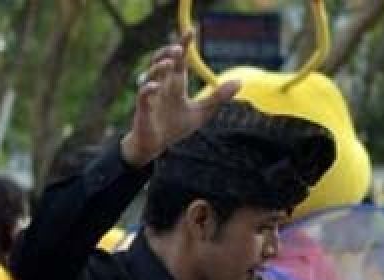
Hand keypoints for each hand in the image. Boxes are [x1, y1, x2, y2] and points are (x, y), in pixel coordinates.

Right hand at [120, 30, 239, 167]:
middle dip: (168, 53)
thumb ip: (218, 97)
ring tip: (169, 62)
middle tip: (179, 49)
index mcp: (175, 83)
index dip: (184, 45)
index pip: (179, 60)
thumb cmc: (175, 125)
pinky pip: (143, 95)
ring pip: (151, 74)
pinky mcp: (144, 108)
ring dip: (159, 67)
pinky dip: (148, 89)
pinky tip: (155, 86)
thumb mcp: (202, 111)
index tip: (191, 31)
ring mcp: (152, 95)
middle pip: (162, 61)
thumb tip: (240, 82)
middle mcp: (162, 85)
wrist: (156, 144)